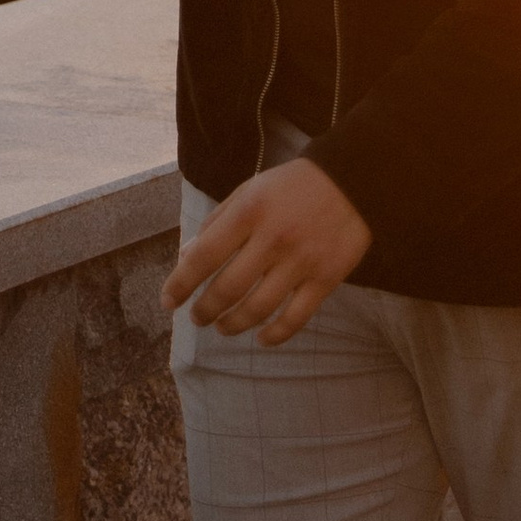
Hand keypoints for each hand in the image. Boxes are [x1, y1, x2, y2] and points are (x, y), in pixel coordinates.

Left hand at [160, 158, 370, 345]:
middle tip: (197, 317)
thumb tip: (185, 258)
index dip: (180, 283)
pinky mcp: (326, 279)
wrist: (352, 181)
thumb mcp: (249, 191)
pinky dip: (275, 335)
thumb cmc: (291, 187)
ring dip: (233, 325)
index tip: (168, 301)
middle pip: (228, 289)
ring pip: (258, 309)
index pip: (204, 256)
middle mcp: (273, 238)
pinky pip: (295, 318)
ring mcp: (301, 261)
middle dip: (205, 310)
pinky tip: (261, 338)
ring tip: (223, 327)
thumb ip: (217, 223)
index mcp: (249, 212)